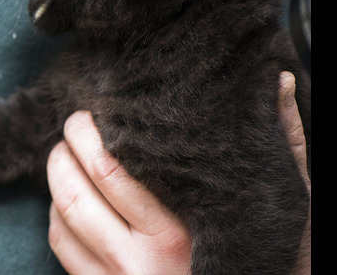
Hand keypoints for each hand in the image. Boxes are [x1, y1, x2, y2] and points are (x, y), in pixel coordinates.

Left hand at [47, 72, 310, 273]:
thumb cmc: (262, 257)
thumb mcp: (275, 207)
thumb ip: (278, 144)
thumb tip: (279, 79)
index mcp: (179, 232)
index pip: (112, 167)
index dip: (94, 130)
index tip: (98, 109)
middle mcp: (143, 260)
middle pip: (79, 186)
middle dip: (68, 145)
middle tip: (75, 123)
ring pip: (64, 214)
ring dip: (56, 175)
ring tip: (66, 152)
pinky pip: (61, 245)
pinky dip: (57, 213)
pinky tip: (70, 195)